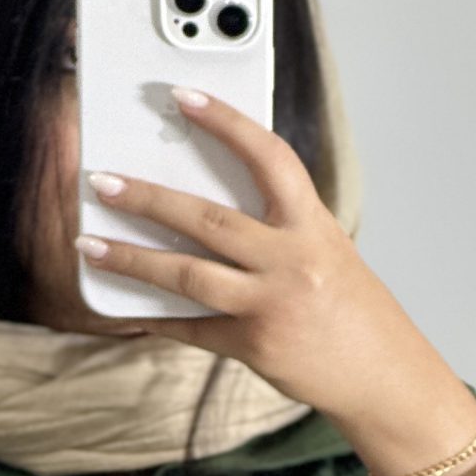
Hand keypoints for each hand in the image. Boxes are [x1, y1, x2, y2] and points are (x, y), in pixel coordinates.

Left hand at [74, 86, 475, 475]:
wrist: (385, 378)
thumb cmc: (357, 313)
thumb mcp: (327, 253)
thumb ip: (279, 229)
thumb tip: (209, 213)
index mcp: (312, 226)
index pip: (268, 158)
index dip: (226, 123)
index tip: (184, 97)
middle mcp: (291, 261)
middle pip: (207, 220)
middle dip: (148, 197)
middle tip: (102, 181)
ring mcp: (270, 306)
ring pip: (187, 275)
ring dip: (132, 259)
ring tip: (90, 245)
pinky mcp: (254, 347)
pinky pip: (193, 329)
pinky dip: (157, 319)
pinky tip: (126, 310)